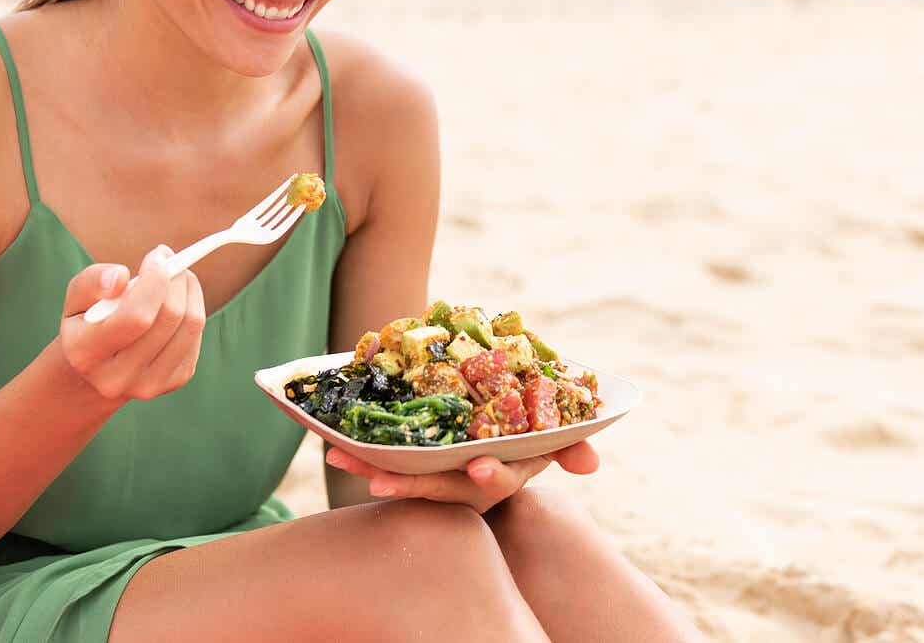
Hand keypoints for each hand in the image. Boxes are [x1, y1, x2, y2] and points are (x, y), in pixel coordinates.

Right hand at [58, 245, 206, 401]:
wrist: (97, 368)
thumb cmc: (87, 321)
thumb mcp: (77, 297)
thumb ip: (92, 281)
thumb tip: (121, 278)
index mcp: (84, 354)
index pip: (135, 317)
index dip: (155, 281)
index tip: (158, 256)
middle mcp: (116, 378)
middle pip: (169, 318)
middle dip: (176, 279)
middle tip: (171, 259)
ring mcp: (148, 385)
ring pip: (190, 325)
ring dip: (189, 290)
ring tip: (176, 276)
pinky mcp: (174, 382)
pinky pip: (197, 335)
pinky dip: (193, 308)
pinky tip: (176, 302)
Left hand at [326, 440, 599, 514]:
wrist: (491, 446)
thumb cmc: (524, 437)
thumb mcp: (550, 440)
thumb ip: (570, 446)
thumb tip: (591, 463)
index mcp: (503, 471)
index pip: (499, 476)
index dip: (491, 473)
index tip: (479, 466)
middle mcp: (467, 483)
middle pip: (437, 487)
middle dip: (409, 484)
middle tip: (379, 480)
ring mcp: (439, 478)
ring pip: (404, 478)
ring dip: (371, 470)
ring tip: (340, 459)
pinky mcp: (414, 468)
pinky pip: (386, 463)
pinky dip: (361, 457)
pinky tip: (332, 447)